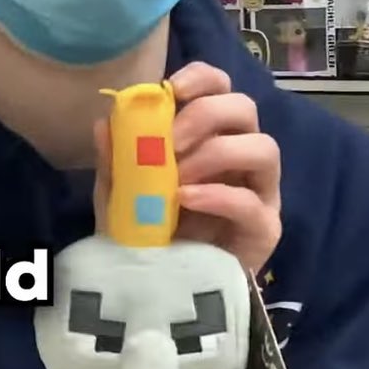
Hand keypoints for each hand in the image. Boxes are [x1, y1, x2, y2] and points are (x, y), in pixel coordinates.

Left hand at [94, 62, 281, 273]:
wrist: (159, 290)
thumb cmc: (146, 232)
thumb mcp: (119, 193)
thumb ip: (115, 159)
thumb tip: (104, 122)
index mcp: (210, 134)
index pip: (220, 88)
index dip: (202, 78)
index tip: (171, 89)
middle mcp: (240, 155)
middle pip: (245, 108)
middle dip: (206, 114)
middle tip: (170, 141)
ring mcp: (258, 191)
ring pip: (265, 147)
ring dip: (217, 153)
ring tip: (178, 176)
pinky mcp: (264, 229)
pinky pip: (253, 202)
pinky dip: (217, 195)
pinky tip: (186, 200)